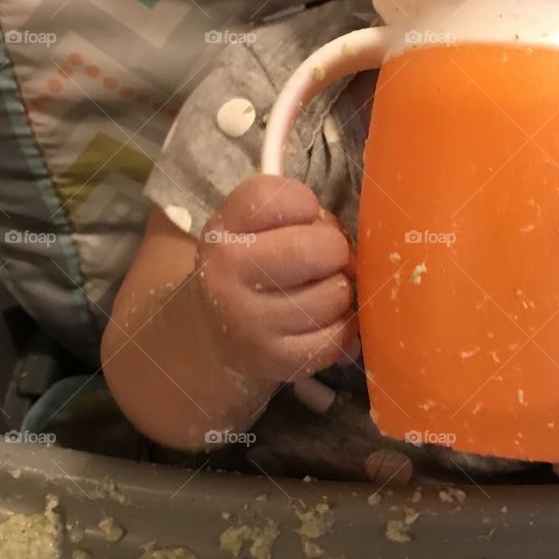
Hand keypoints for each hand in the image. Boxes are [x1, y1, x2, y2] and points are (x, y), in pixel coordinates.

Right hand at [194, 173, 357, 382]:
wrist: (216, 333)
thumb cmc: (248, 265)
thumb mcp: (248, 225)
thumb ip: (289, 207)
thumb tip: (340, 233)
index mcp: (223, 233)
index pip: (278, 198)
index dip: (304, 204)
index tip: (302, 218)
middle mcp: (228, 277)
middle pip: (319, 249)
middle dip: (333, 249)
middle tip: (324, 257)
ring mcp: (251, 324)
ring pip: (335, 293)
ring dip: (339, 289)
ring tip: (320, 289)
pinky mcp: (277, 360)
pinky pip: (338, 336)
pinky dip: (342, 326)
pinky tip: (323, 319)